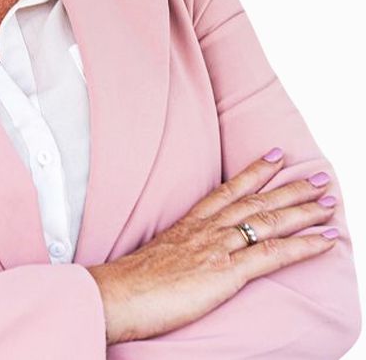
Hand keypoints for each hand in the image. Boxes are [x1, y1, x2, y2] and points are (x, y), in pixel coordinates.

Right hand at [89, 150, 338, 344]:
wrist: (119, 293)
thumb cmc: (133, 283)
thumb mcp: (158, 256)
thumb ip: (179, 250)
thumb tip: (188, 256)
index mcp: (190, 223)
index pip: (229, 190)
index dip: (255, 171)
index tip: (276, 156)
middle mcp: (207, 228)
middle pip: (256, 201)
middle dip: (291, 188)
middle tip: (319, 178)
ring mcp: (218, 247)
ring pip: (269, 220)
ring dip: (304, 210)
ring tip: (329, 202)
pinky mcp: (227, 271)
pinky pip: (273, 254)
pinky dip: (304, 246)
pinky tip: (325, 241)